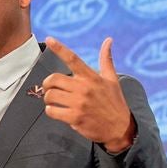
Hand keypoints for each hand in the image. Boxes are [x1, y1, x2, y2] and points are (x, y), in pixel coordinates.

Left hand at [42, 36, 136, 152]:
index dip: (59, 48)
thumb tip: (108, 40)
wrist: (119, 128)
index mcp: (92, 77)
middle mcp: (84, 88)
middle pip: (52, 79)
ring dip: (48, 99)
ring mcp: (79, 103)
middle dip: (47, 84)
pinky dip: (51, 111)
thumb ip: (106, 60)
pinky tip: (57, 112)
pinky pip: (51, 111)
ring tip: (55, 101)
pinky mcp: (74, 117)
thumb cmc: (114, 102)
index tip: (49, 39)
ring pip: (49, 96)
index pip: (73, 59)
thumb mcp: (112, 79)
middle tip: (50, 89)